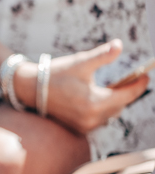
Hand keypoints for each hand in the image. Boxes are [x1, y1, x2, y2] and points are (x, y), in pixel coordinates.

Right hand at [15, 40, 149, 135]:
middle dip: (126, 93)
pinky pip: (99, 120)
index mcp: (95, 102)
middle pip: (120, 105)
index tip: (145, 76)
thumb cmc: (55, 73)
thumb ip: (102, 55)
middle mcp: (92, 117)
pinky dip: (102, 110)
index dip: (138, 85)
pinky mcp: (79, 128)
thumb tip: (119, 45)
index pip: (127, 95)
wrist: (30, 88)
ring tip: (114, 89)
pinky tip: (99, 99)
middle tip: (130, 80)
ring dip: (114, 102)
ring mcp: (85, 125)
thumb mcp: (80, 62)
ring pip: (111, 114)